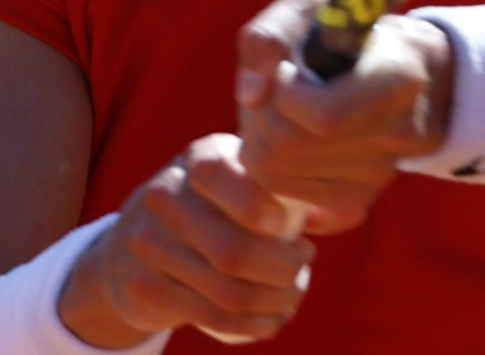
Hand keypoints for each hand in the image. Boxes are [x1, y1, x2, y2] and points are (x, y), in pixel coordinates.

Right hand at [59, 133, 315, 344]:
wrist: (130, 245)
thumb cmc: (213, 204)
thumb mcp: (241, 179)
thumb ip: (292, 190)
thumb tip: (354, 211)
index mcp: (198, 159)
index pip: (221, 177)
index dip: (259, 207)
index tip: (285, 227)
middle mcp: (166, 196)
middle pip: (232, 250)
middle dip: (283, 269)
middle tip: (304, 267)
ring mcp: (149, 245)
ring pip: (227, 291)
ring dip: (275, 302)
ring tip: (294, 294)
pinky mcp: (145, 288)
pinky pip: (211, 317)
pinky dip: (253, 325)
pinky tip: (273, 319)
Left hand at [234, 0, 455, 234]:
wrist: (398, 69)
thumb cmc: (343, 31)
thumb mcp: (307, 8)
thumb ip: (269, 36)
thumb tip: (251, 95)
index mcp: (398, 79)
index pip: (322, 116)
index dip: (285, 93)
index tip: (289, 69)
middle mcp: (398, 134)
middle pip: (288, 145)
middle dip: (260, 113)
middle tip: (273, 88)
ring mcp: (378, 174)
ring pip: (275, 174)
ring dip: (258, 138)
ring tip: (279, 110)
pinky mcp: (357, 200)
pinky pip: (283, 193)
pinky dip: (269, 165)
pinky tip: (288, 137)